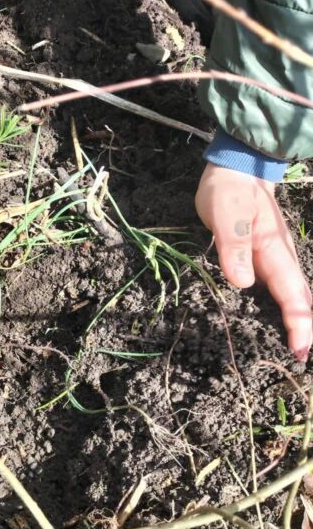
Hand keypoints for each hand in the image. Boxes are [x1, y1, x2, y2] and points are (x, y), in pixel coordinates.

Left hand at [196, 163, 311, 359]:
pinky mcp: (263, 259)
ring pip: (289, 295)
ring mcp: (273, 259)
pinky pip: (276, 288)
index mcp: (274, 251)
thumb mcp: (226, 214)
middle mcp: (280, 259)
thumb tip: (243, 282)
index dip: (298, 322)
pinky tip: (274, 322)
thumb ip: (233, 245)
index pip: (291, 293)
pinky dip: (281, 307)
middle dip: (302, 329)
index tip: (300, 349)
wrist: (235, 169)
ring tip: (292, 348)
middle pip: (297, 299)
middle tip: (300, 359)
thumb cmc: (229, 191)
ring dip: (293, 320)